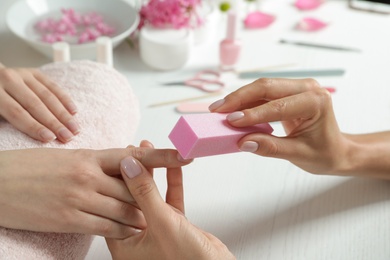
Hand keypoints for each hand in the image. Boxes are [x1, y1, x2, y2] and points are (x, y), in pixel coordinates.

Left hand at [0, 66, 78, 142]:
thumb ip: (9, 119)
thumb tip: (37, 135)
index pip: (18, 113)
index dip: (35, 127)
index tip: (50, 138)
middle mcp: (9, 80)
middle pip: (35, 105)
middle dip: (54, 123)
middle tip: (68, 136)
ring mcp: (23, 74)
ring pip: (47, 96)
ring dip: (64, 114)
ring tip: (75, 129)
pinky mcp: (34, 72)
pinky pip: (53, 86)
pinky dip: (65, 99)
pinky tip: (74, 112)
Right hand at [0, 145, 191, 238]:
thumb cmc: (33, 168)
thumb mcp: (68, 156)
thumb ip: (98, 162)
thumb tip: (125, 162)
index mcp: (89, 155)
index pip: (134, 155)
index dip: (163, 155)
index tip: (185, 154)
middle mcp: (88, 176)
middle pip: (133, 188)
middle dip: (148, 197)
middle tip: (160, 202)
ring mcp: (80, 198)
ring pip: (124, 210)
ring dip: (138, 217)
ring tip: (146, 220)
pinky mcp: (70, 220)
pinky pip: (107, 227)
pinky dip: (121, 230)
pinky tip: (127, 230)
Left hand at [106, 154, 234, 259]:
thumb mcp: (161, 223)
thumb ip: (145, 193)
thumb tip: (128, 166)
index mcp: (124, 245)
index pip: (114, 205)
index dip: (117, 179)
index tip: (120, 157)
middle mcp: (138, 238)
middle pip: (133, 198)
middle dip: (136, 172)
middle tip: (134, 149)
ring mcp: (157, 231)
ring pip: (152, 197)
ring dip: (154, 174)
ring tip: (150, 149)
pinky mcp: (175, 226)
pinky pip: (170, 200)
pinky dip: (172, 183)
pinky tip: (172, 165)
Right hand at [209, 78, 347, 174]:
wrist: (336, 149)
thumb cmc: (324, 153)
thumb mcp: (299, 155)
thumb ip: (271, 148)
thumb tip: (243, 143)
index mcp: (315, 101)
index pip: (278, 106)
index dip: (252, 114)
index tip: (230, 121)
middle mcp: (307, 88)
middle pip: (266, 87)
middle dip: (239, 98)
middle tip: (217, 110)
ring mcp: (296, 88)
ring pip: (261, 87)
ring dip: (239, 98)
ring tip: (219, 109)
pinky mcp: (287, 92)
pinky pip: (262, 94)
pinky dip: (245, 102)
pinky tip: (230, 110)